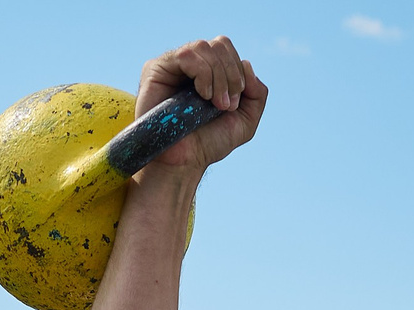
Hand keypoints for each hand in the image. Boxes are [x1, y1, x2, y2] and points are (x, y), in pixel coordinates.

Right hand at [131, 38, 265, 176]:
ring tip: (213, 104)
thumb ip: (257, 94)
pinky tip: (201, 95)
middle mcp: (190, 64)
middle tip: (225, 106)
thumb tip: (246, 63)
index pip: (227, 48)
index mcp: (208, 71)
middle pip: (220, 43)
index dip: (237, 72)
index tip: (233, 105)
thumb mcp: (245, 121)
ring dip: (218, 76)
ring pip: (204, 47)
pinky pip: (187, 55)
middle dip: (231, 74)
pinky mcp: (156, 69)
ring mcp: (172, 65)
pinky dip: (202, 74)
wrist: (184, 162)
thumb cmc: (208, 143)